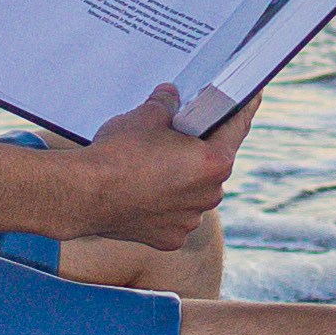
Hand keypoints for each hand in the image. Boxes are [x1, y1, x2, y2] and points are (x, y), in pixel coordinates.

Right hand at [70, 85, 247, 248]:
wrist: (84, 194)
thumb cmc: (118, 154)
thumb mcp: (146, 115)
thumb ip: (167, 103)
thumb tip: (170, 96)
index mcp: (213, 163)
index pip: (237, 128)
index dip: (243, 109)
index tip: (251, 98)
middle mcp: (209, 195)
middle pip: (212, 164)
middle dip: (199, 148)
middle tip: (182, 132)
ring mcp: (189, 220)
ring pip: (193, 192)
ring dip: (181, 179)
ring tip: (155, 164)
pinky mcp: (169, 238)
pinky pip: (174, 215)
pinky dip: (164, 203)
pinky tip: (144, 191)